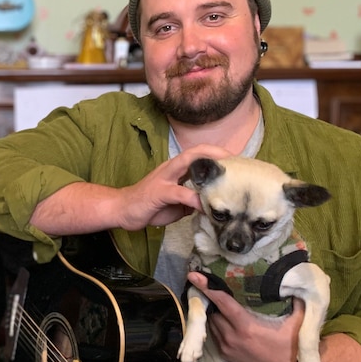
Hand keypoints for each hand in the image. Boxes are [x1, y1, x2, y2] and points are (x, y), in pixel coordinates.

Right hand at [116, 144, 231, 229]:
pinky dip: (194, 198)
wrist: (122, 210)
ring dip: (209, 166)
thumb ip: (193, 200)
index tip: (238, 162)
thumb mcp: (177, 204)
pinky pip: (180, 192)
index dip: (219, 154)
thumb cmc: (149, 205)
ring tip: (228, 174)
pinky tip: (205, 205)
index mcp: (176, 169)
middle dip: (218, 153)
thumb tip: (212, 205)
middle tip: (239, 161)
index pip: (199, 154)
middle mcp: (171, 168)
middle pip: (196, 152)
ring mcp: (164, 178)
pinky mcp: (158, 192)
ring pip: (188, 162)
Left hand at [186, 271, 303, 361]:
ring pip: (211, 324)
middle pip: (212, 312)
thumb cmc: (295, 346)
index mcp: (246, 327)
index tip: (193, 276)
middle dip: (211, 299)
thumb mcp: (298, 321)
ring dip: (214, 312)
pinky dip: (217, 325)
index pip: (222, 302)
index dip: (207, 287)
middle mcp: (232, 338)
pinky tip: (224, 318)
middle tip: (214, 285)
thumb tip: (290, 279)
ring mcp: (227, 348)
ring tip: (220, 300)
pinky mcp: (227, 357)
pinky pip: (215, 335)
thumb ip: (293, 299)